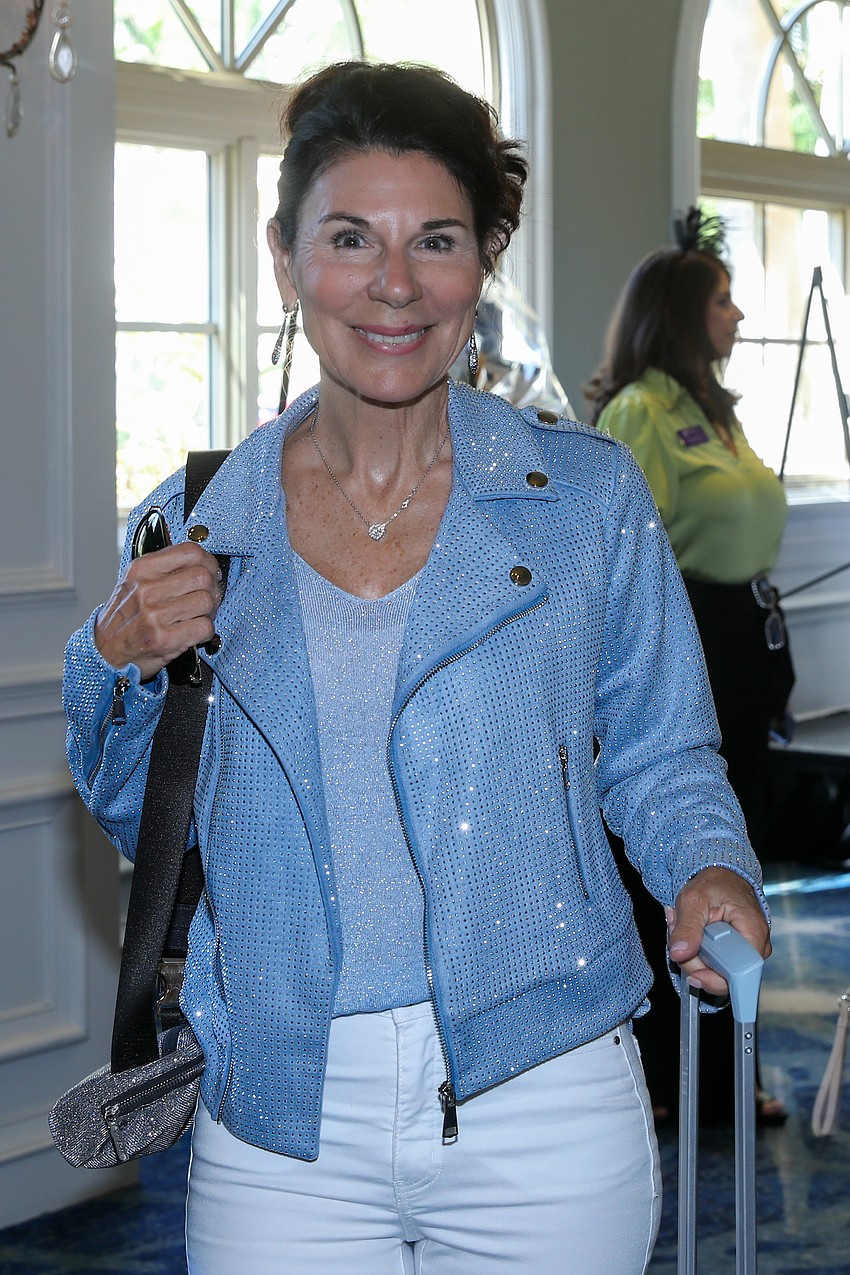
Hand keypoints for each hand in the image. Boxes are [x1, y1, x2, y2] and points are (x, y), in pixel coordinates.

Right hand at [95, 543, 221, 680]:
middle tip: (208, 597)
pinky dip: (205, 631)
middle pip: (203, 577)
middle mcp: (147, 589)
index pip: (190, 552)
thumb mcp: (135, 582)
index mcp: (141, 569)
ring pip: (206, 601)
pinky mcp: (164, 639)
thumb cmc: (124, 617)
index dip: (208, 562)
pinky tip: (194, 631)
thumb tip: (202, 562)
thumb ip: (164, 568)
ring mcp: (155, 615)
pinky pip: (204, 627)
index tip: (210, 571)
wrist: (104, 652)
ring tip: (199, 615)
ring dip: (210, 611)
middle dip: (213, 588)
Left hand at [665, 866, 770, 997]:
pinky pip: (713, 964)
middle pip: (723, 976)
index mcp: (753, 933)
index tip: (692, 969)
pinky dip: (696, 952)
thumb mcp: (694, 899)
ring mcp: (745, 953)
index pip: (739, 975)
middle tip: (681, 932)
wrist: (722, 876)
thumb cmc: (715, 883)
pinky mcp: (734, 954)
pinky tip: (692, 934)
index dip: (713, 978)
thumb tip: (680, 954)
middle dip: (694, 959)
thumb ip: (687, 927)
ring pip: (714, 971)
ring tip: (685, 927)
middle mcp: (755, 947)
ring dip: (691, 953)